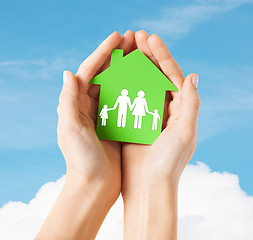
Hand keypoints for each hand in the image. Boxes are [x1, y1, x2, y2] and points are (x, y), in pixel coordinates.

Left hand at [58, 30, 134, 193]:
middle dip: (118, 55)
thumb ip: (67, 102)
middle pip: (105, 73)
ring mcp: (105, 113)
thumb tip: (68, 73)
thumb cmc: (81, 161)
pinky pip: (127, 100)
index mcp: (77, 104)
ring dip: (129, 68)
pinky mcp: (117, 123)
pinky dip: (135, 88)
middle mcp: (90, 106)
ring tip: (142, 53)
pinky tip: (147, 79)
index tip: (118, 37)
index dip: (103, 52)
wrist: (95, 185)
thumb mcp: (70, 130)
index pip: (89, 70)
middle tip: (133, 38)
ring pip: (117, 84)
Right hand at [121, 30, 200, 239]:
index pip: (172, 75)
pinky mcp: (132, 121)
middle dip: (147, 55)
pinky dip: (122, 84)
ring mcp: (147, 114)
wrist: (148, 187)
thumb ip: (191, 104)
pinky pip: (127, 98)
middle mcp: (164, 109)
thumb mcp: (185, 132)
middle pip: (156, 75)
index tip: (150, 38)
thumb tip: (193, 75)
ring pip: (140, 83)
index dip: (162, 55)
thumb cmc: (168, 163)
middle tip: (134, 36)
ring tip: (124, 49)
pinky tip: (114, 72)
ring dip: (133, 65)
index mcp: (179, 109)